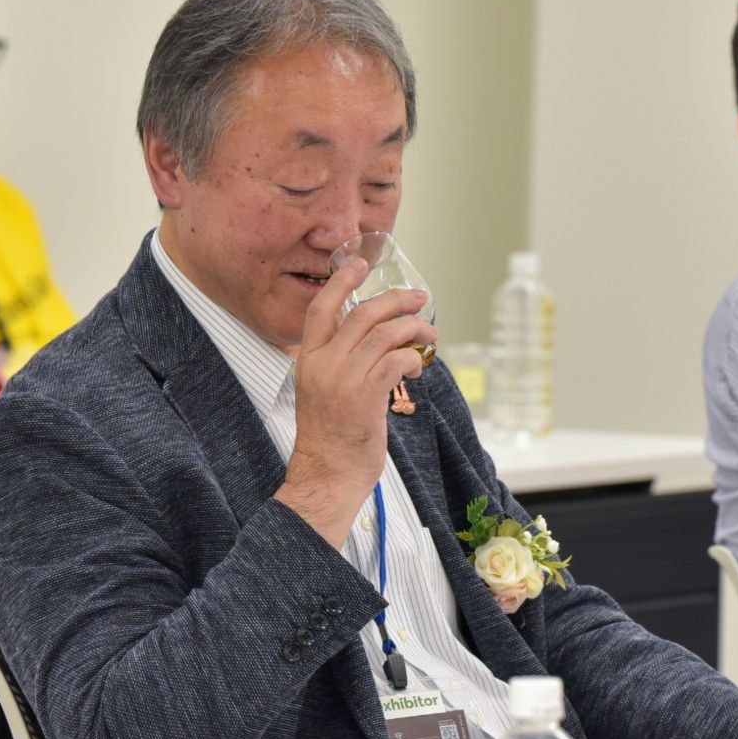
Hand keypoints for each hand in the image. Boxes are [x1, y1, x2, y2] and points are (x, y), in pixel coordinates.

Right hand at [275, 258, 435, 546]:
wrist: (326, 475)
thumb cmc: (329, 439)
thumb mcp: (321, 392)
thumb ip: (338, 363)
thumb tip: (374, 341)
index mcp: (308, 360)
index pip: (320, 308)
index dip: (341, 281)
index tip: (360, 264)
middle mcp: (324, 365)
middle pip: (363, 314)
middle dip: (396, 300)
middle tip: (419, 298)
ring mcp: (345, 380)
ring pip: (386, 334)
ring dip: (414, 329)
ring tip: (429, 335)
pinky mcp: (366, 398)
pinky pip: (397, 361)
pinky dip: (413, 357)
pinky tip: (417, 366)